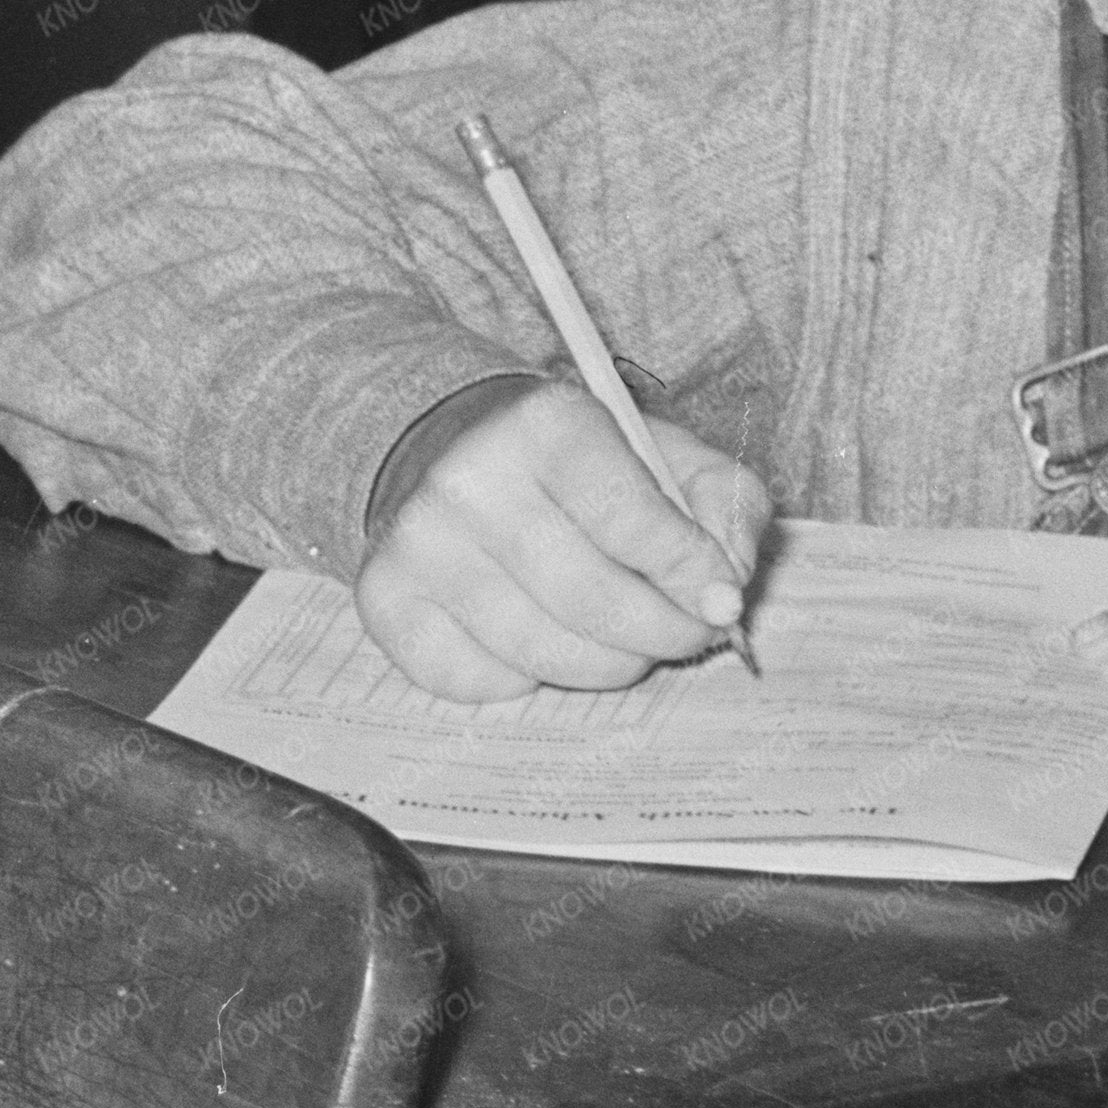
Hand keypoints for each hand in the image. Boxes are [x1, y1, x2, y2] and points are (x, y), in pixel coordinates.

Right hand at [356, 378, 775, 700]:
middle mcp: (468, 480)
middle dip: (660, 634)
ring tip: (624, 643)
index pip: (631, 519)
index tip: (719, 600)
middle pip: (592, 600)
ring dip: (604, 665)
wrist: (444, 449)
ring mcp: (418, 546)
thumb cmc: (576, 464)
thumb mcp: (662, 451)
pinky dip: (527, 679)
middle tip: (685, 636)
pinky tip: (540, 640)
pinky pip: (480, 682)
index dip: (689, 573)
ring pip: (540, 654)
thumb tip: (724, 590)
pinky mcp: (383, 601)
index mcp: (544, 424)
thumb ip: (724, 504)